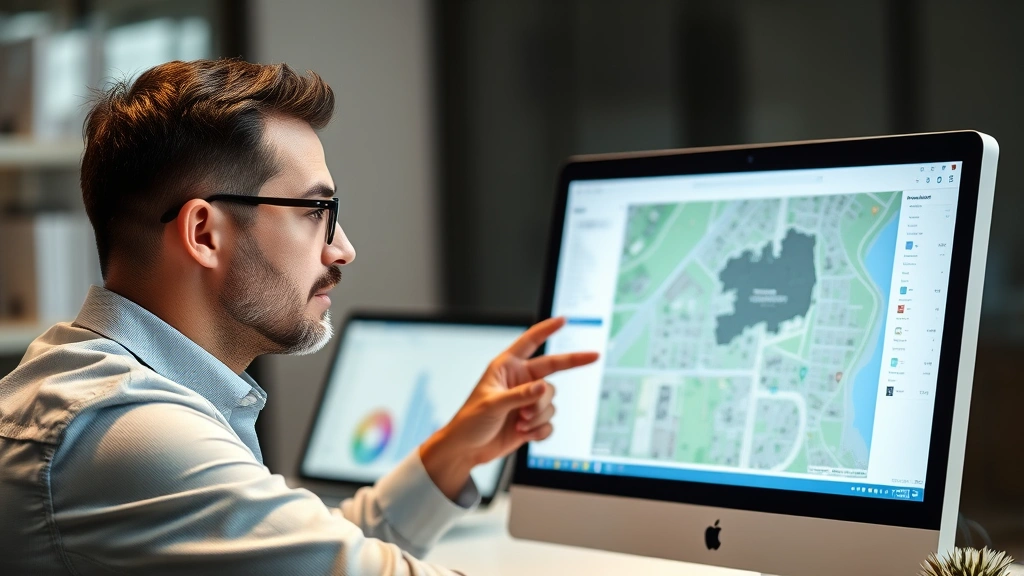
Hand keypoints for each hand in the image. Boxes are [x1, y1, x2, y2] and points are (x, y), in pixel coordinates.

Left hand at [419, 317, 598, 499]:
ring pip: (551, 401)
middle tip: (595, 355)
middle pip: (553, 369)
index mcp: (506, 367)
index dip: (547, 329)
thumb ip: (520, 395)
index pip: (530, 342)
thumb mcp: (492, 404)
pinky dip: (539, 430)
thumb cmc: (470, 421)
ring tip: (519, 422)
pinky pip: (549, 422)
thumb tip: (544, 387)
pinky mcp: (531, 421)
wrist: (466, 450)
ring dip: (538, 414)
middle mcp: (520, 381)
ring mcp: (527, 401)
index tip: (564, 319)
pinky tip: (524, 434)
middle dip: (572, 364)